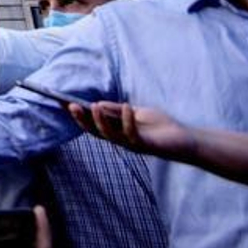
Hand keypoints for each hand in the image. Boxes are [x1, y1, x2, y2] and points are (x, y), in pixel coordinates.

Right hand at [68, 101, 196, 159]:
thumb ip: (117, 110)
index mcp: (116, 132)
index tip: (62, 102)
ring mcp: (132, 144)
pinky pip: (132, 134)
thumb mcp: (136, 112)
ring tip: (95, 105)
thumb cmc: (161, 126)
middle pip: (95, 132)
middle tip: (71, 106)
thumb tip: (97, 104)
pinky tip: (127, 106)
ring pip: (109, 135)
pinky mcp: (145, 145)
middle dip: (82, 120)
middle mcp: (121, 140)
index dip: (77, 115)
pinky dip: (127, 120)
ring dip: (100, 120)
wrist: (185, 140)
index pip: (92, 124)